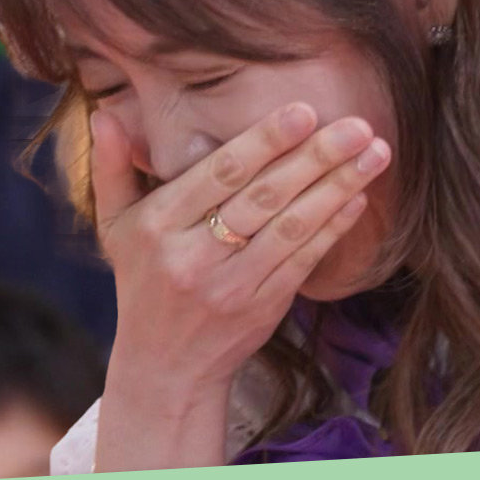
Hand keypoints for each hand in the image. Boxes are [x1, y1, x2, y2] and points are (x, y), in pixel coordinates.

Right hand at [89, 102, 389, 469]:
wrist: (164, 368)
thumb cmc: (142, 282)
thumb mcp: (115, 226)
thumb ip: (111, 168)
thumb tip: (104, 112)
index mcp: (159, 227)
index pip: (218, 176)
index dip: (263, 142)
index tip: (303, 111)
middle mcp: (194, 257)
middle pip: (263, 198)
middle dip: (315, 157)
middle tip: (358, 125)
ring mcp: (232, 286)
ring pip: (292, 228)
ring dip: (338, 187)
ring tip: (375, 153)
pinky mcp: (263, 308)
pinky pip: (304, 261)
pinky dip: (334, 227)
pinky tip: (358, 197)